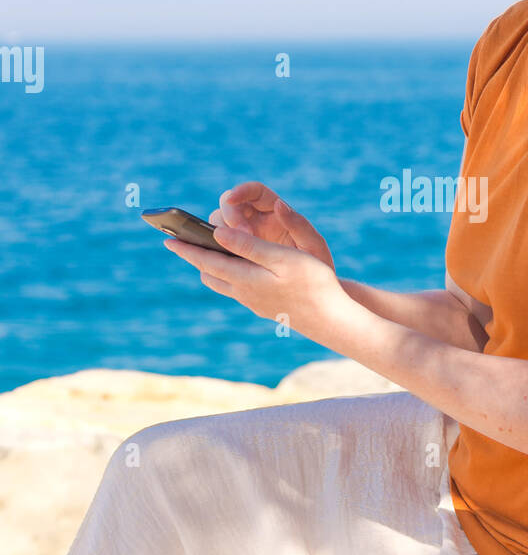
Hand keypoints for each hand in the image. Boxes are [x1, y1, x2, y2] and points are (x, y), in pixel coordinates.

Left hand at [162, 224, 344, 343]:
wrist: (332, 319)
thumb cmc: (313, 283)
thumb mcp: (282, 258)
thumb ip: (249, 246)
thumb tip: (218, 235)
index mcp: (245, 279)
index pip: (207, 260)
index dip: (187, 248)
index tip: (167, 238)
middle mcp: (244, 293)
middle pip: (210, 274)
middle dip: (196, 257)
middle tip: (182, 243)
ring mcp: (255, 303)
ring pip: (223, 285)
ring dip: (212, 268)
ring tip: (207, 254)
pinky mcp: (266, 308)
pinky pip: (237, 291)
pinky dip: (229, 276)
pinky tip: (237, 271)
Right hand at [208, 181, 335, 271]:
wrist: (313, 291)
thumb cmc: (317, 264)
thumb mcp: (313, 245)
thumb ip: (298, 225)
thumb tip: (279, 204)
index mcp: (275, 211)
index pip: (254, 191)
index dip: (241, 191)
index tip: (232, 198)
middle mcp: (257, 220)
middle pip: (230, 206)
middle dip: (229, 217)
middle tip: (242, 236)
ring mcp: (244, 238)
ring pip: (219, 226)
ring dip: (218, 235)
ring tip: (231, 254)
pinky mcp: (236, 255)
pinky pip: (218, 249)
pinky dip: (213, 252)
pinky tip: (217, 263)